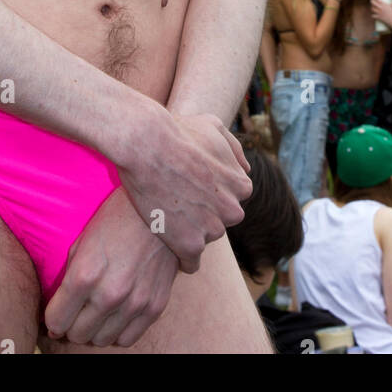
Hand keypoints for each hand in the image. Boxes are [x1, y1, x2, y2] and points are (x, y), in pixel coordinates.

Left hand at [44, 187, 178, 347]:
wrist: (160, 209)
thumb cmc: (116, 218)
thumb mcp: (83, 240)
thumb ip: (69, 276)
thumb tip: (58, 307)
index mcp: (86, 273)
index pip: (57, 320)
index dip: (53, 318)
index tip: (56, 312)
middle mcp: (109, 293)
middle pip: (78, 335)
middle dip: (71, 325)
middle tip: (76, 312)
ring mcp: (135, 303)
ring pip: (101, 341)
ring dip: (94, 330)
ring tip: (96, 312)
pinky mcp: (155, 306)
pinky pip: (127, 339)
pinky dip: (117, 332)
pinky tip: (115, 315)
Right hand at [118, 111, 251, 273]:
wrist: (147, 145)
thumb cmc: (178, 131)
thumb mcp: (214, 128)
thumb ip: (234, 149)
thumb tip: (244, 168)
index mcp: (241, 185)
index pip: (230, 198)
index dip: (209, 192)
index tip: (192, 188)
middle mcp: (232, 210)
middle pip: (219, 220)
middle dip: (202, 213)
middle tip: (177, 200)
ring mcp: (212, 229)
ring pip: (204, 239)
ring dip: (189, 232)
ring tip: (167, 216)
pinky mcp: (190, 245)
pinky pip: (190, 263)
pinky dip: (181, 258)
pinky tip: (169, 246)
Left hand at [370, 0, 391, 31]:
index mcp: (384, 4)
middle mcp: (380, 8)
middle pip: (372, 3)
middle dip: (371, 1)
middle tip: (372, 1)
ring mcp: (379, 13)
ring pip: (372, 9)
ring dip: (372, 8)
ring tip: (373, 8)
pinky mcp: (378, 17)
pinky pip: (373, 16)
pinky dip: (373, 15)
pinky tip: (373, 15)